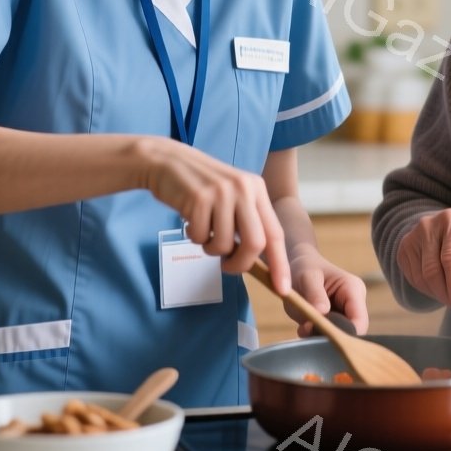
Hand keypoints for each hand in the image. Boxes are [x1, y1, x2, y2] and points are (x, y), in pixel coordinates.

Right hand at [136, 137, 290, 291]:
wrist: (167, 161)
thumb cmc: (200, 186)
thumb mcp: (232, 195)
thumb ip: (247, 222)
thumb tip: (257, 261)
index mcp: (257, 189)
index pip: (275, 233)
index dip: (280, 263)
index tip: (282, 288)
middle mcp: (244, 189)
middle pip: (255, 244)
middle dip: (240, 264)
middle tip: (227, 266)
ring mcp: (221, 193)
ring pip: (224, 245)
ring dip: (211, 249)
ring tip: (203, 232)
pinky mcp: (199, 198)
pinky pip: (200, 237)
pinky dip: (194, 237)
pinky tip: (190, 220)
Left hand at [282, 247, 370, 337]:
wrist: (301, 266)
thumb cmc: (305, 268)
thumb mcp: (307, 277)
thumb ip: (315, 295)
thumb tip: (322, 314)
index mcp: (353, 289)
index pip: (359, 321)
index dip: (344, 334)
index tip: (322, 335)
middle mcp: (355, 302)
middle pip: (352, 331)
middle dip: (330, 335)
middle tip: (306, 329)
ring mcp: (347, 312)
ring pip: (341, 334)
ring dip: (322, 334)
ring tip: (303, 326)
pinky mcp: (338, 320)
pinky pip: (331, 334)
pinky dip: (317, 334)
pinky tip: (305, 326)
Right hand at [397, 208, 450, 312]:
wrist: (443, 229)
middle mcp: (428, 226)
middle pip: (433, 270)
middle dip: (446, 293)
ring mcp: (411, 238)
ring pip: (422, 278)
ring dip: (438, 293)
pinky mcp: (402, 251)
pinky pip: (413, 280)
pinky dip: (428, 289)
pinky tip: (438, 283)